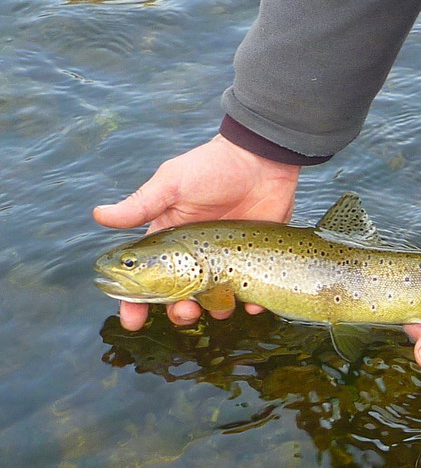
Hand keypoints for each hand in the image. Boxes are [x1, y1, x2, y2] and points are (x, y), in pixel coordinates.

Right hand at [93, 134, 299, 330]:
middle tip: (184, 310)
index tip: (133, 321)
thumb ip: (141, 204)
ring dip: (213, 311)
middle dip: (178, 313)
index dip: (135, 303)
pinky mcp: (254, 258)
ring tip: (217, 305)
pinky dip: (253, 304)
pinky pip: (253, 291)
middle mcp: (195, 257)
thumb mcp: (173, 183)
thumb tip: (98, 215)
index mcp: (170, 243)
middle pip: (179, 299)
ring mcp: (226, 260)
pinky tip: (253, 305)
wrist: (262, 158)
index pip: (146, 280)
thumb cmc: (213, 167)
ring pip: (214, 301)